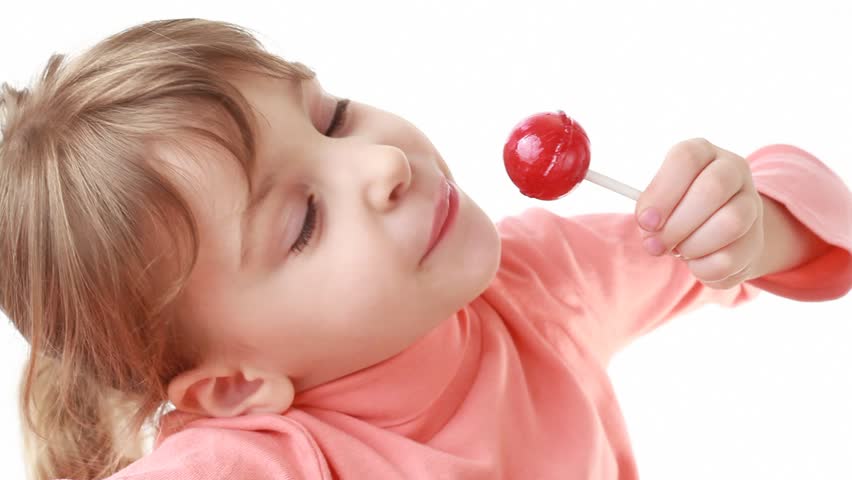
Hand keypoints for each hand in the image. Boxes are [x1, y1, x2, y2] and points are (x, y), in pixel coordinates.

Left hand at [635, 138, 764, 288]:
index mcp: (703, 153)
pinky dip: (703, 267)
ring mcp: (751, 204)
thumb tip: (650, 228)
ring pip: (731, 223)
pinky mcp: (756, 240)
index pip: (686, 158)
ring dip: (693, 246)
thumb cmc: (676, 212)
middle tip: (656, 244)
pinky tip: (695, 262)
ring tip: (678, 251)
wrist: (712, 237)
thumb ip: (650, 211)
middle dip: (677, 224)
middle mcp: (733, 171)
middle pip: (713, 188)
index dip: (662, 192)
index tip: (645, 221)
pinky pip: (731, 258)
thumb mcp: (658, 204)